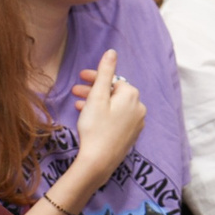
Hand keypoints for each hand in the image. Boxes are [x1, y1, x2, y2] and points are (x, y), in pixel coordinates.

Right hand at [70, 48, 147, 175]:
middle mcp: (139, 107)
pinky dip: (104, 115)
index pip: (112, 79)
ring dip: (97, 103)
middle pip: (113, 93)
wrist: (99, 162)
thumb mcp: (97, 96)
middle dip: (94, 90)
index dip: (95, 77)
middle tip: (75, 92)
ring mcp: (136, 123)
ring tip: (78, 106)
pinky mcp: (130, 135)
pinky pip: (117, 118)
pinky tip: (90, 118)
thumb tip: (112, 52)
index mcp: (132, 95)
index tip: (80, 78)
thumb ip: (105, 72)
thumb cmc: (96, 128)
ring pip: (114, 106)